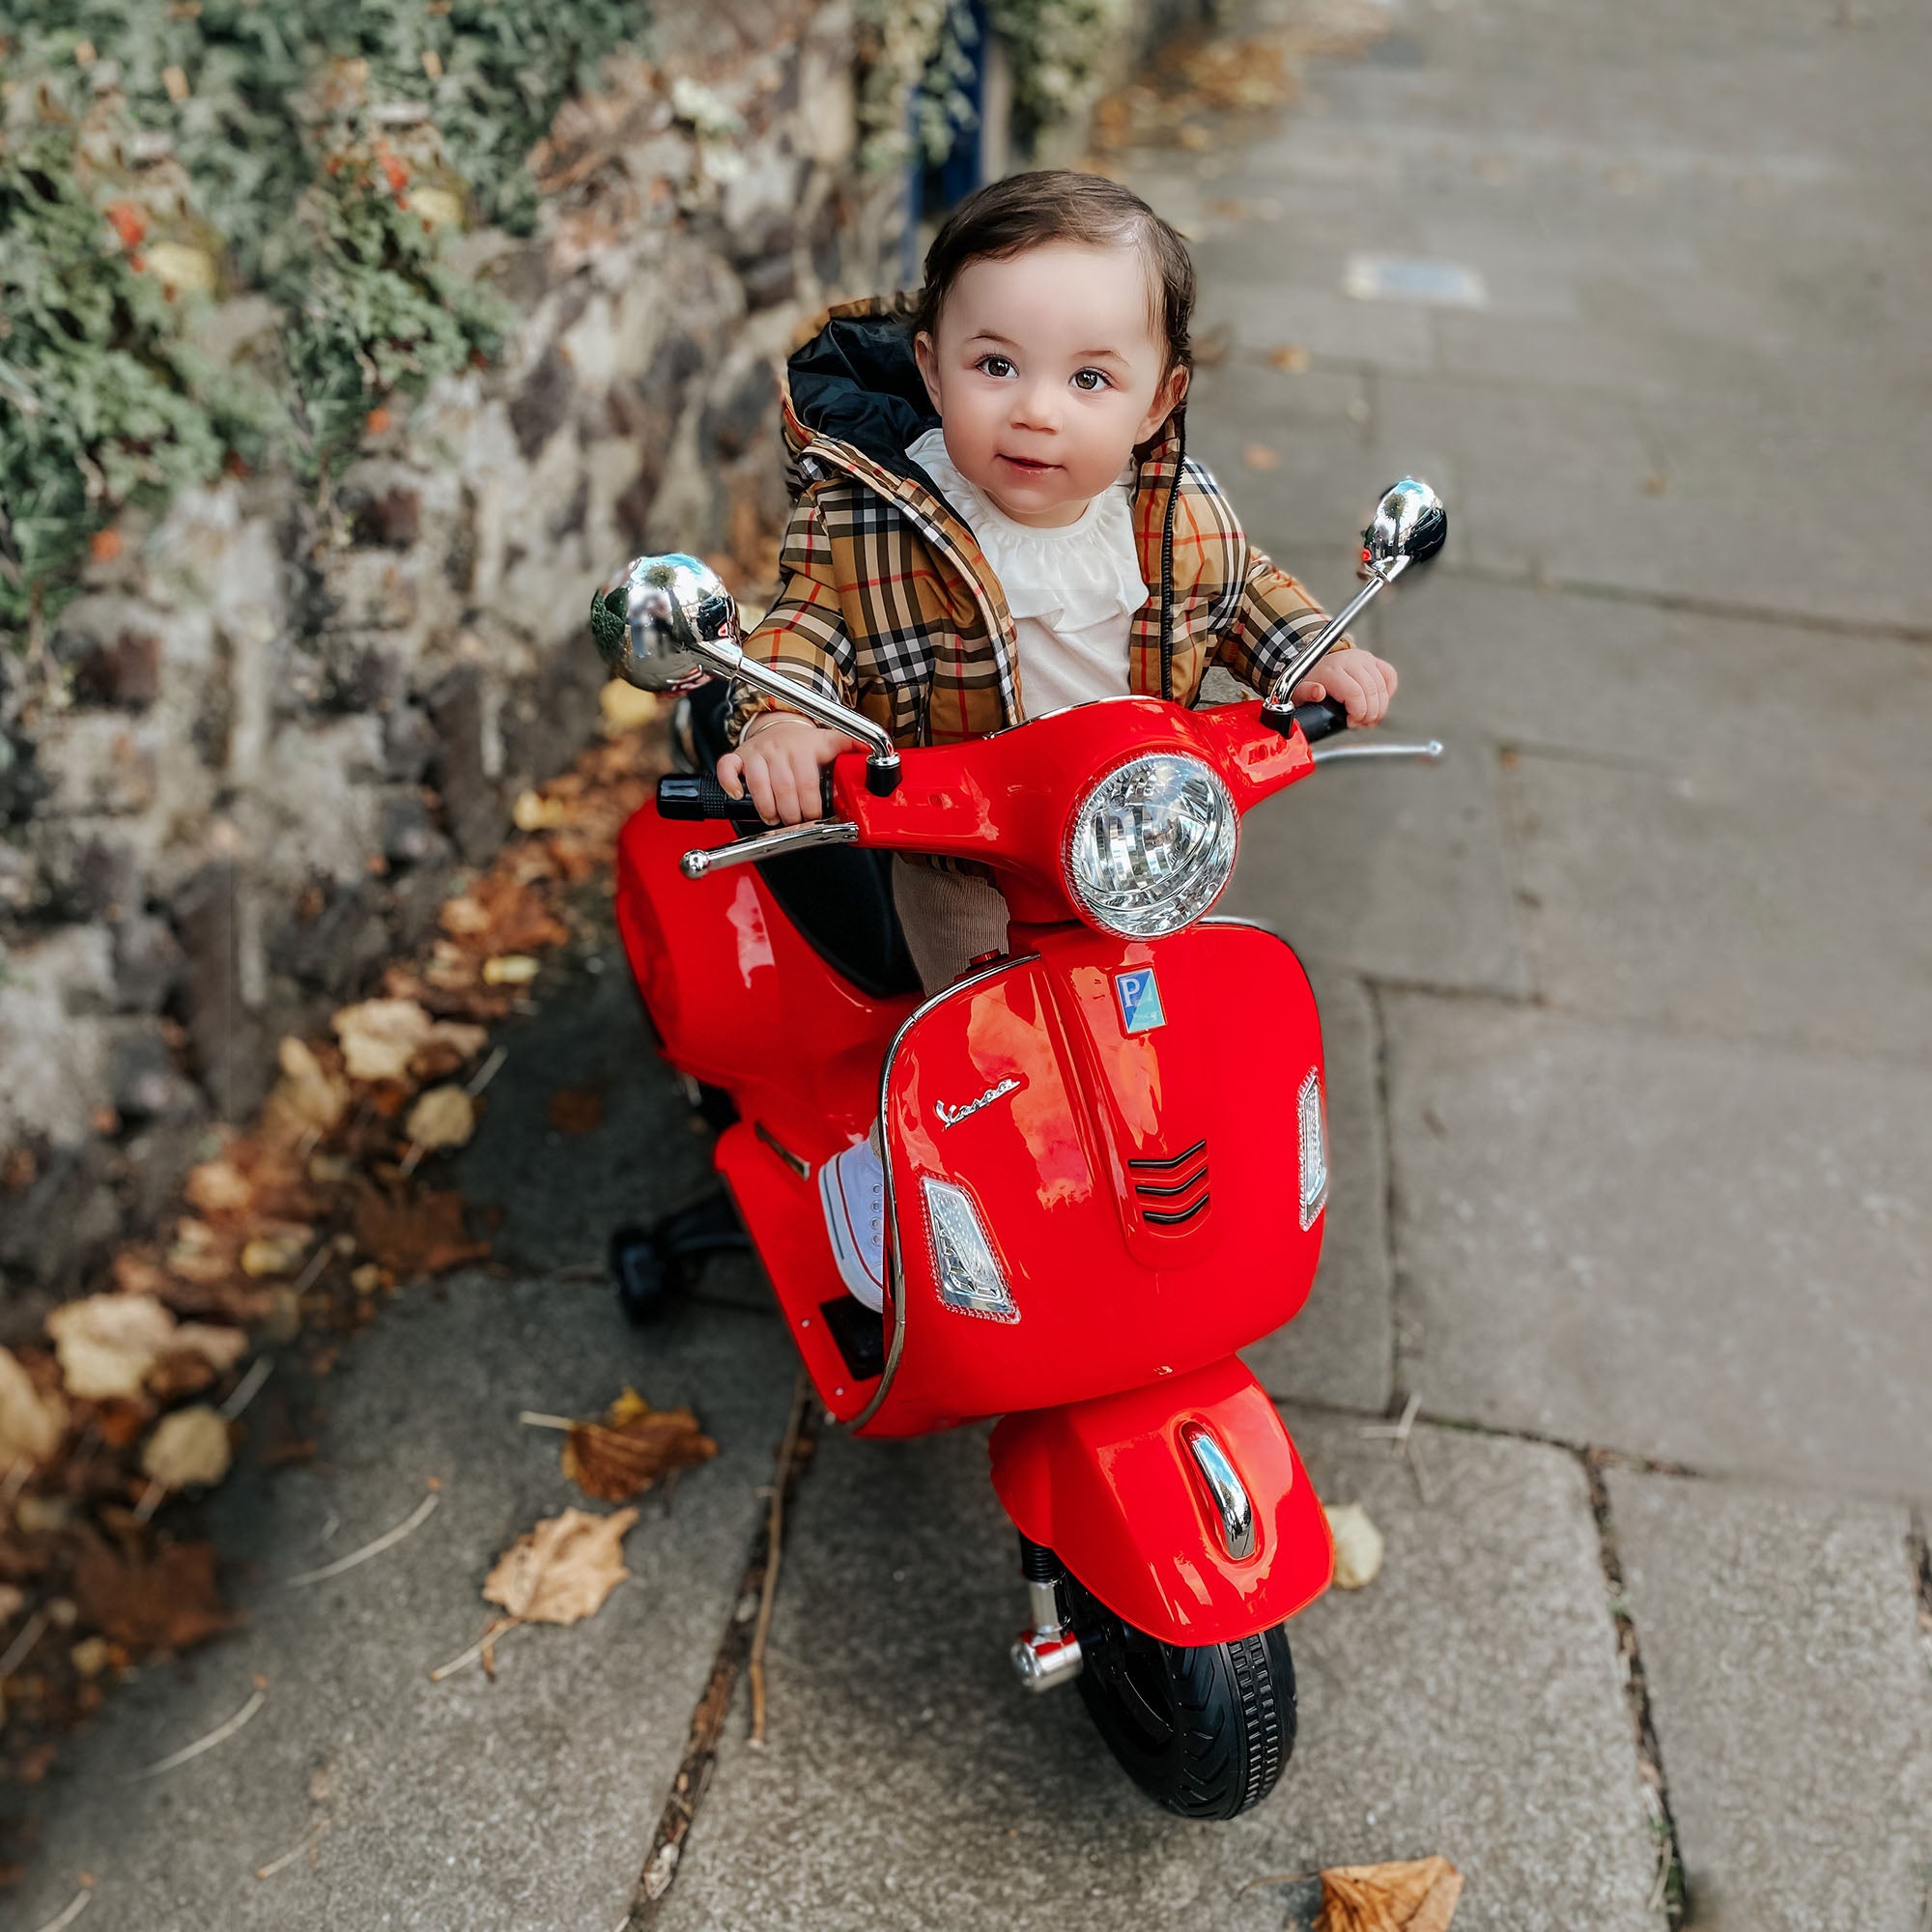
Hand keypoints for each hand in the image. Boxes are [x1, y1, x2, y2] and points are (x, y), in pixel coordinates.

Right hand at [715, 712, 866, 824]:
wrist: (780, 726)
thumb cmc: (806, 744)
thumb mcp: (833, 742)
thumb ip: (853, 746)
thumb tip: (877, 751)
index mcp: (806, 747)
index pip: (808, 784)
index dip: (811, 807)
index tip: (814, 816)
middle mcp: (780, 748)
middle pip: (784, 789)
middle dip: (791, 814)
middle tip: (796, 821)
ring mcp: (758, 752)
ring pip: (758, 784)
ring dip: (767, 808)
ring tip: (775, 817)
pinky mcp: (739, 756)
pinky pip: (728, 768)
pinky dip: (731, 784)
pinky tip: (739, 796)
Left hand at [1291, 648, 1397, 727]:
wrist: (1313, 665)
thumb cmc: (1307, 682)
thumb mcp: (1298, 691)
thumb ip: (1306, 693)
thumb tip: (1318, 692)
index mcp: (1332, 670)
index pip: (1355, 694)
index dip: (1358, 713)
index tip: (1351, 722)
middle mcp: (1350, 660)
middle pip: (1372, 692)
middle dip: (1369, 714)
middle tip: (1361, 723)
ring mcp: (1364, 659)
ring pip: (1382, 687)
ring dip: (1380, 708)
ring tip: (1369, 718)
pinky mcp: (1373, 660)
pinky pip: (1389, 676)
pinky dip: (1388, 693)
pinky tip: (1377, 703)